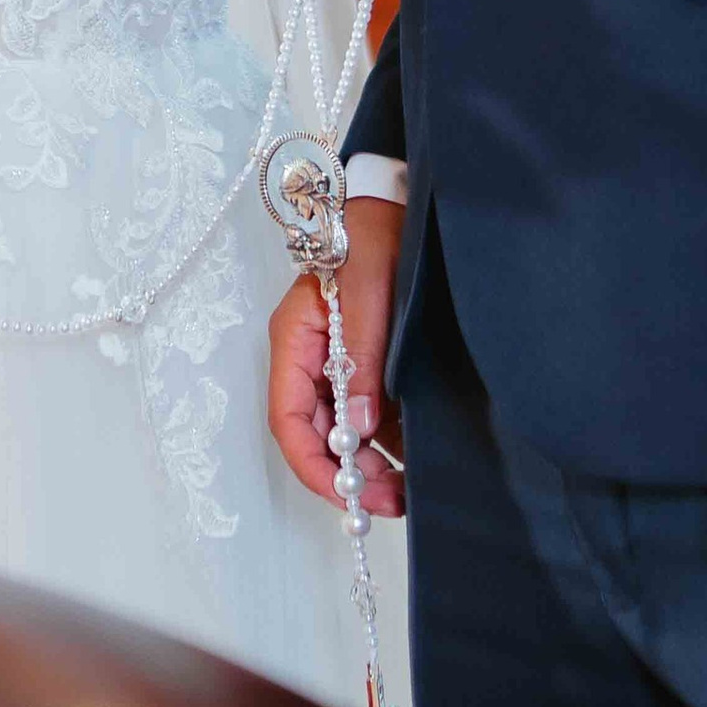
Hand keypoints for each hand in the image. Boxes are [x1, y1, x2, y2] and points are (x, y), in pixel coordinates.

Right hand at [266, 198, 405, 513]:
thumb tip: (358, 429)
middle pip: (318, 434)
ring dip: (373, 465)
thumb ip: (361, 357)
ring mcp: (342, 365)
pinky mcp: (371, 365)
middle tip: (389, 503)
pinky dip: (392, 443)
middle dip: (349, 474)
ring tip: (407, 492)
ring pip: (348, 433)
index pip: (289, 419)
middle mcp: (313, 360)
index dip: (312, 464)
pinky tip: (417, 461)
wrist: (400, 204)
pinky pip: (375, 416)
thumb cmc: (373, 235)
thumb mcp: (368, 292)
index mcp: (295, 341)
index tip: (347, 495)